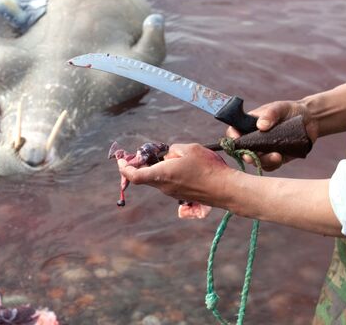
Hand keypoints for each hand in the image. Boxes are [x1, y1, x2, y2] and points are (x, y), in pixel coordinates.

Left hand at [118, 143, 237, 208]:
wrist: (225, 189)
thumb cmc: (208, 167)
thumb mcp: (189, 149)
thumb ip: (174, 149)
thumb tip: (169, 155)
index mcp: (162, 174)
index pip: (135, 176)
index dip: (124, 169)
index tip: (121, 161)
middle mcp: (164, 187)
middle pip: (145, 177)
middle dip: (141, 165)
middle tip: (144, 154)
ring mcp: (173, 193)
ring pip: (158, 179)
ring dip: (158, 168)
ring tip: (174, 156)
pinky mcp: (181, 196)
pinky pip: (168, 183)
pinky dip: (168, 173)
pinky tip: (183, 165)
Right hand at [227, 100, 318, 170]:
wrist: (309, 119)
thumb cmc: (289, 110)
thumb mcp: (280, 107)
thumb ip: (270, 114)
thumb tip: (260, 125)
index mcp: (248, 125)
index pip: (234, 132)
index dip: (232, 138)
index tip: (238, 140)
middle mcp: (253, 139)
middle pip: (242, 151)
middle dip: (246, 155)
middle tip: (251, 157)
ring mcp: (264, 150)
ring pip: (256, 161)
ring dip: (263, 161)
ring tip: (276, 156)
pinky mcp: (275, 158)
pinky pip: (269, 166)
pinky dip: (273, 164)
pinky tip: (280, 158)